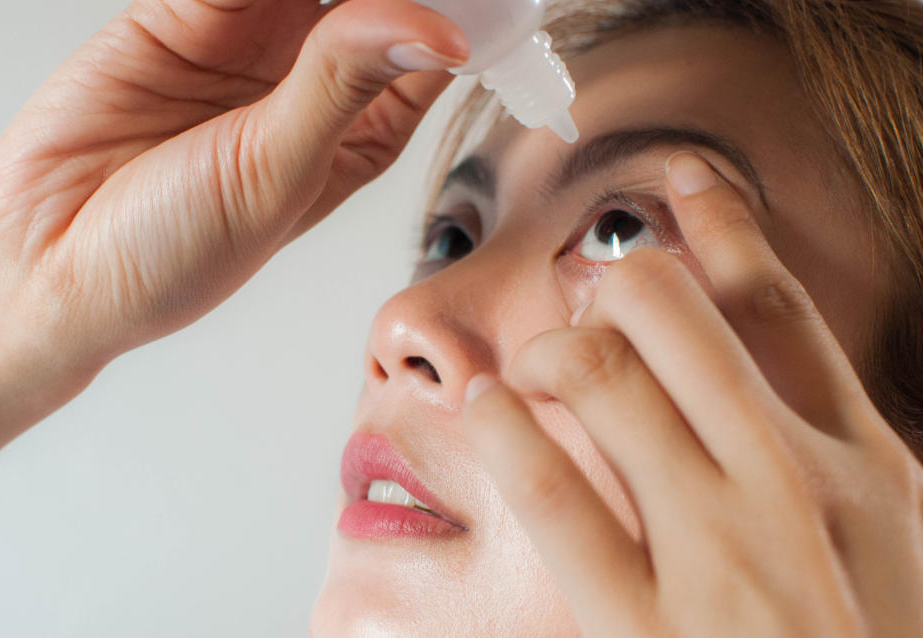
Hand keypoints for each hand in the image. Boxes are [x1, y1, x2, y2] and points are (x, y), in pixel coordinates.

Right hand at [0, 0, 467, 475]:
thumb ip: (344, 88)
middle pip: (376, 0)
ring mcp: (250, 40)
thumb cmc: (174, 255)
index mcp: (359, 133)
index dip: (460, 14)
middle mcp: (314, 81)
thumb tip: (434, 30)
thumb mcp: (275, 176)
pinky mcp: (184, 11)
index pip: (429, 54)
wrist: (47, 260)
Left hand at [462, 152, 922, 636]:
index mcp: (864, 467)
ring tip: (532, 361)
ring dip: (553, 345)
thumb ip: (840, 462)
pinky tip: (491, 409)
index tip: (676, 182)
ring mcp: (720, 555)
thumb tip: (775, 381)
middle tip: (590, 297)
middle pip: (673, 316)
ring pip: (606, 378)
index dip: (719, 226)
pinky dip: (511, 433)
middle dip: (617, 282)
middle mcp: (792, 489)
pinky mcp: (647, 628)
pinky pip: (560, 498)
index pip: (775, 305)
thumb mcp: (896, 550)